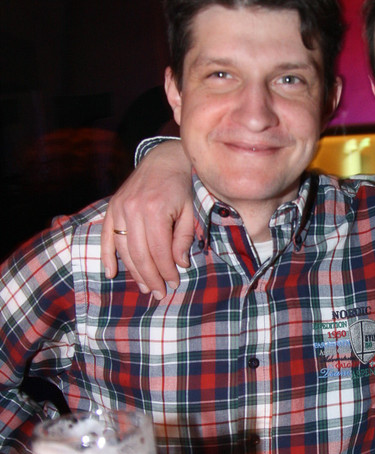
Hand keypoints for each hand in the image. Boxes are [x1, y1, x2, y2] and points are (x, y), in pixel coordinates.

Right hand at [101, 139, 193, 297]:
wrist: (163, 160)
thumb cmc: (181, 187)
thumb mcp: (190, 211)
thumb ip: (184, 238)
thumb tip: (179, 264)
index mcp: (155, 209)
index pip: (160, 251)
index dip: (166, 271)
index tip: (173, 283)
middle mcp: (133, 209)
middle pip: (140, 254)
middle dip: (150, 277)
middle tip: (159, 293)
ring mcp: (119, 208)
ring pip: (124, 249)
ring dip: (133, 272)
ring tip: (144, 286)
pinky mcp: (111, 207)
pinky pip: (105, 236)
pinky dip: (107, 256)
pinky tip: (111, 273)